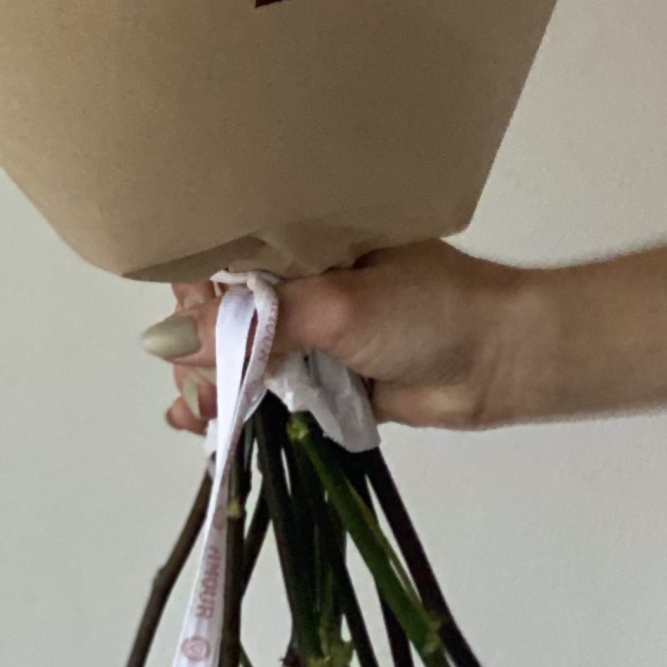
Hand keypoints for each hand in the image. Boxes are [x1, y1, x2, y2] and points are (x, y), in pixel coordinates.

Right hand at [145, 237, 666, 433]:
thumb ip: (257, 326)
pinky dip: (235, 406)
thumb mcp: (338, 308)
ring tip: (196, 413)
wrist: (500, 359)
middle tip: (195, 384)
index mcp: (304, 240)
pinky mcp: (322, 377)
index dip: (196, 292)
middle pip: (224, 313)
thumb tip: (166, 345)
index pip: (226, 258)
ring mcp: (311, 331)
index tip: (183, 327)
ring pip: (240, 356)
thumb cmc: (429, 311)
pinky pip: (266, 390)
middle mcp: (301, 280)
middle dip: (198, 348)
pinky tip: (204, 426)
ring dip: (211, 383)